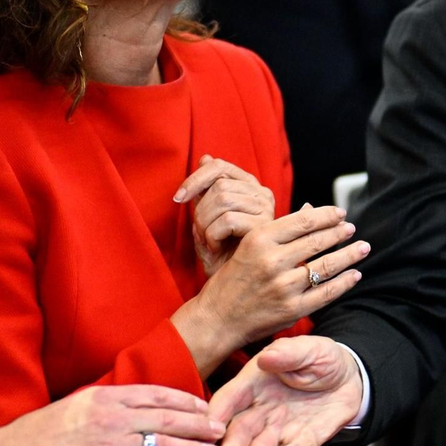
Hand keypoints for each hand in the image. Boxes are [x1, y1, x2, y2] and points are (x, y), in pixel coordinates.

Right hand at [0, 384, 223, 445]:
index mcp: (105, 397)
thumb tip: (123, 407)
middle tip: (221, 427)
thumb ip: (102, 405)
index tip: (203, 404)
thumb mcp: (73, 405)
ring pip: (164, 445)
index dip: (184, 399)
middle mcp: (113, 418)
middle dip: (199, 423)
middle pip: (167, 416)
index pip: (155, 394)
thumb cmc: (36, 434)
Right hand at [171, 205, 367, 375]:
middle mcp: (272, 261)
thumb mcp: (249, 246)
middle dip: (339, 233)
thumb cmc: (233, 279)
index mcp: (259, 239)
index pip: (302, 221)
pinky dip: (344, 282)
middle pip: (317, 241)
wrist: (218, 318)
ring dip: (349, 255)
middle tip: (352, 229)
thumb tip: (310, 210)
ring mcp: (283, 287)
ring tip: (362, 247)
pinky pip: (326, 293)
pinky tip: (355, 275)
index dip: (326, 215)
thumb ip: (280, 230)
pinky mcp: (291, 309)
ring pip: (325, 265)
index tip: (340, 213)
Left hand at [174, 154, 274, 275]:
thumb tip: (205, 157)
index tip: (178, 198)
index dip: (195, 179)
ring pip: (223, 200)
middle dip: (200, 211)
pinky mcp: (266, 229)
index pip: (219, 167)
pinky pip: (228, 220)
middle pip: (219, 186)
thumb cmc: (219, 253)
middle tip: (200, 233)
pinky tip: (216, 248)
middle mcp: (262, 194)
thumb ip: (206, 190)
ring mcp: (267, 210)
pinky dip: (213, 235)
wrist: (230, 287)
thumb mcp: (206, 218)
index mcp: (248, 186)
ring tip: (208, 242)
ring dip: (206, 225)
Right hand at [208, 335, 362, 445]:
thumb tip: (265, 358)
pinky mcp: (299, 444)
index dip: (216, 413)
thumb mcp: (308, 348)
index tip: (208, 427)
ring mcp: (278, 429)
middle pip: (239, 431)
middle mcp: (260, 409)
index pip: (229, 399)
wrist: (351, 377)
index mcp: (254, 383)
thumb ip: (287, 354)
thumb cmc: (321, 358)